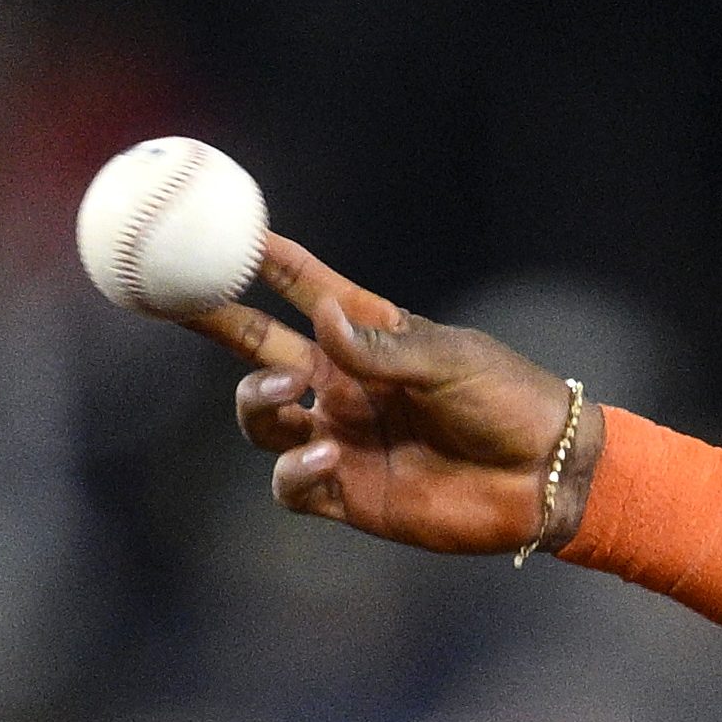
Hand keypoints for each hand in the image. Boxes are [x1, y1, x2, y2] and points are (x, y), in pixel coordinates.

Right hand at [182, 236, 594, 554]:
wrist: (549, 477)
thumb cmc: (510, 404)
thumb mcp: (451, 361)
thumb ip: (384, 345)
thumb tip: (322, 314)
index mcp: (370, 339)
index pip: (302, 289)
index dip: (263, 260)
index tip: (221, 228)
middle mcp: (344, 386)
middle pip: (256, 348)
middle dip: (211, 321)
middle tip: (172, 297)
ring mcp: (342, 439)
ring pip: (260, 418)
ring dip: (259, 402)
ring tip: (296, 395)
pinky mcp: (349, 493)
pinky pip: (289, 484)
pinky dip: (292, 471)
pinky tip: (322, 458)